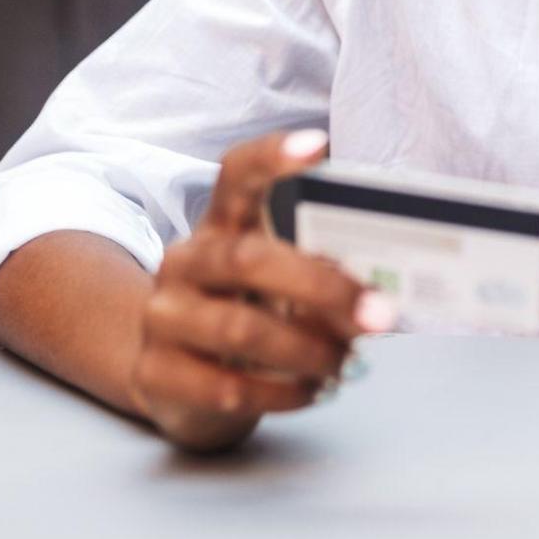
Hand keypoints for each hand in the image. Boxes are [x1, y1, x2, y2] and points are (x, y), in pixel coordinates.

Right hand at [128, 128, 395, 450]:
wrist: (177, 375)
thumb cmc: (250, 311)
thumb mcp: (279, 280)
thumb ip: (320, 272)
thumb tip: (381, 294)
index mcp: (221, 223)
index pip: (238, 174)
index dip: (274, 156)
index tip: (319, 146)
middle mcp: (184, 261)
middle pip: (248, 258)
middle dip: (322, 286)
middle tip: (379, 312)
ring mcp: (164, 317)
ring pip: (240, 330)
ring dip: (309, 349)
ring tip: (348, 361)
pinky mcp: (157, 374)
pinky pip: (229, 387)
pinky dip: (284, 392)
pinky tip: (314, 390)